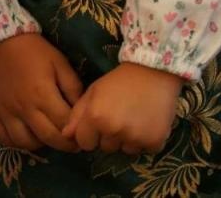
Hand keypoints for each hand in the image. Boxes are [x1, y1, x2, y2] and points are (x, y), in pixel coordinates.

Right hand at [0, 33, 84, 151]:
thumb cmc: (34, 51)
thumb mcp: (59, 62)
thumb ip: (73, 87)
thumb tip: (81, 110)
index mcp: (43, 94)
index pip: (64, 125)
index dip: (77, 134)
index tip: (83, 135)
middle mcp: (24, 108)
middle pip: (48, 138)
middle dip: (64, 145)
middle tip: (71, 143)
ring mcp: (6, 113)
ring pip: (26, 143)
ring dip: (41, 144)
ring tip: (48, 136)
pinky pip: (4, 139)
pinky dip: (16, 142)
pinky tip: (26, 135)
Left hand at [63, 62, 183, 155]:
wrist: (154, 72)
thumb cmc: (120, 80)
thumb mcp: (94, 92)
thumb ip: (77, 115)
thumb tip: (65, 135)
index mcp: (96, 117)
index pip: (84, 143)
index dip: (90, 133)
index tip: (99, 122)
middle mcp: (114, 130)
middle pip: (105, 147)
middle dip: (109, 136)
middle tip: (120, 115)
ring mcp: (135, 138)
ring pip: (125, 150)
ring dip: (127, 139)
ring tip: (135, 117)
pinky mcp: (155, 142)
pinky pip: (144, 150)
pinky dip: (146, 140)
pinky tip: (148, 122)